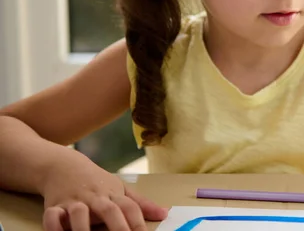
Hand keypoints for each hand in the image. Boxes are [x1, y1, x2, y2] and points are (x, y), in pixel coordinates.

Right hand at [40, 155, 167, 230]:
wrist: (63, 165)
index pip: (130, 207)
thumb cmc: (97, 182)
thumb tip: (164, 213)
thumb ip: (141, 203)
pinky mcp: (54, 206)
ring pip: (78, 213)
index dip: (138, 222)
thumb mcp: (120, 188)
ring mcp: (74, 201)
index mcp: (113, 194)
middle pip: (108, 210)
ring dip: (83, 227)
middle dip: (117, 226)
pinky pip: (52, 216)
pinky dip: (54, 226)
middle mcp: (95, 197)